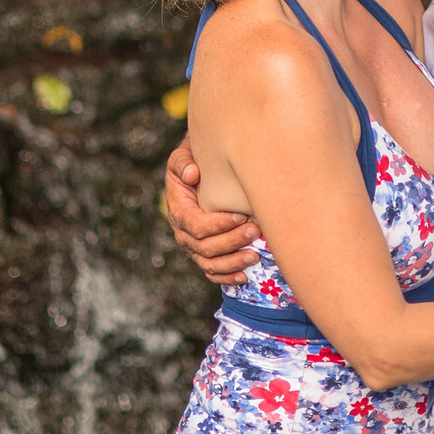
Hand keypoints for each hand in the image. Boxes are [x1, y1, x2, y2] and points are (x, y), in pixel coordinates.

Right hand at [163, 139, 257, 285]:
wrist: (201, 171)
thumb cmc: (196, 161)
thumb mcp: (184, 155)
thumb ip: (183, 162)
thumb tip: (192, 174)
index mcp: (178, 210)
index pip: (195, 225)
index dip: (217, 224)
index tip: (240, 216)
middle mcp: (183, 232)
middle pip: (204, 247)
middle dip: (231, 241)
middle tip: (255, 231)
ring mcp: (193, 246)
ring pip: (209, 263)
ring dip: (232, 262)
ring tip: (255, 255)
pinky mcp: (204, 255)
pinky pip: (213, 273)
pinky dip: (228, 277)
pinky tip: (245, 276)